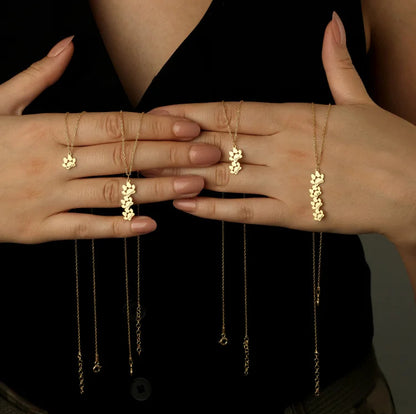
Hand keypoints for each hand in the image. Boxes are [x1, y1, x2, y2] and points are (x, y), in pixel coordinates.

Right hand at [0, 37, 220, 243]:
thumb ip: (37, 76)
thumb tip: (67, 46)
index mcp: (44, 127)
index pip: (112, 124)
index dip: (154, 126)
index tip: (189, 126)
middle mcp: (50, 162)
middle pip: (122, 157)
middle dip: (171, 156)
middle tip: (209, 155)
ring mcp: (45, 199)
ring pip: (112, 193)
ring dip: (157, 191)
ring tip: (193, 186)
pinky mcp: (38, 230)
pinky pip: (85, 229)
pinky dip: (118, 228)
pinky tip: (149, 226)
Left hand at [145, 14, 415, 249]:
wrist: (414, 188)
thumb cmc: (389, 145)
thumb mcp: (359, 99)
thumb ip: (335, 64)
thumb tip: (331, 24)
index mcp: (297, 115)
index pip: (233, 110)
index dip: (193, 112)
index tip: (163, 115)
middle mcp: (284, 146)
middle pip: (219, 141)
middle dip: (178, 143)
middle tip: (145, 144)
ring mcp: (286, 182)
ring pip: (225, 176)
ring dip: (186, 174)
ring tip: (154, 174)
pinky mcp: (293, 214)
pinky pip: (244, 211)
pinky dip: (213, 209)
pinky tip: (188, 206)